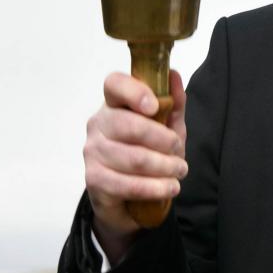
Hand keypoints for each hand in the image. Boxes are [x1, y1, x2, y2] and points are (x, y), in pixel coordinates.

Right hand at [83, 71, 187, 257]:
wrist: (130, 197)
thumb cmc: (149, 155)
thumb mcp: (167, 129)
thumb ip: (173, 104)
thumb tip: (173, 75)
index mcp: (115, 105)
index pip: (114, 85)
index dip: (134, 91)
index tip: (154, 106)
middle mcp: (98, 125)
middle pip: (128, 125)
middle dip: (163, 140)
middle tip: (179, 151)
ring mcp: (93, 152)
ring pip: (134, 158)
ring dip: (165, 167)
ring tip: (179, 171)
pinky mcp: (94, 180)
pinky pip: (128, 184)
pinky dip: (155, 187)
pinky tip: (170, 187)